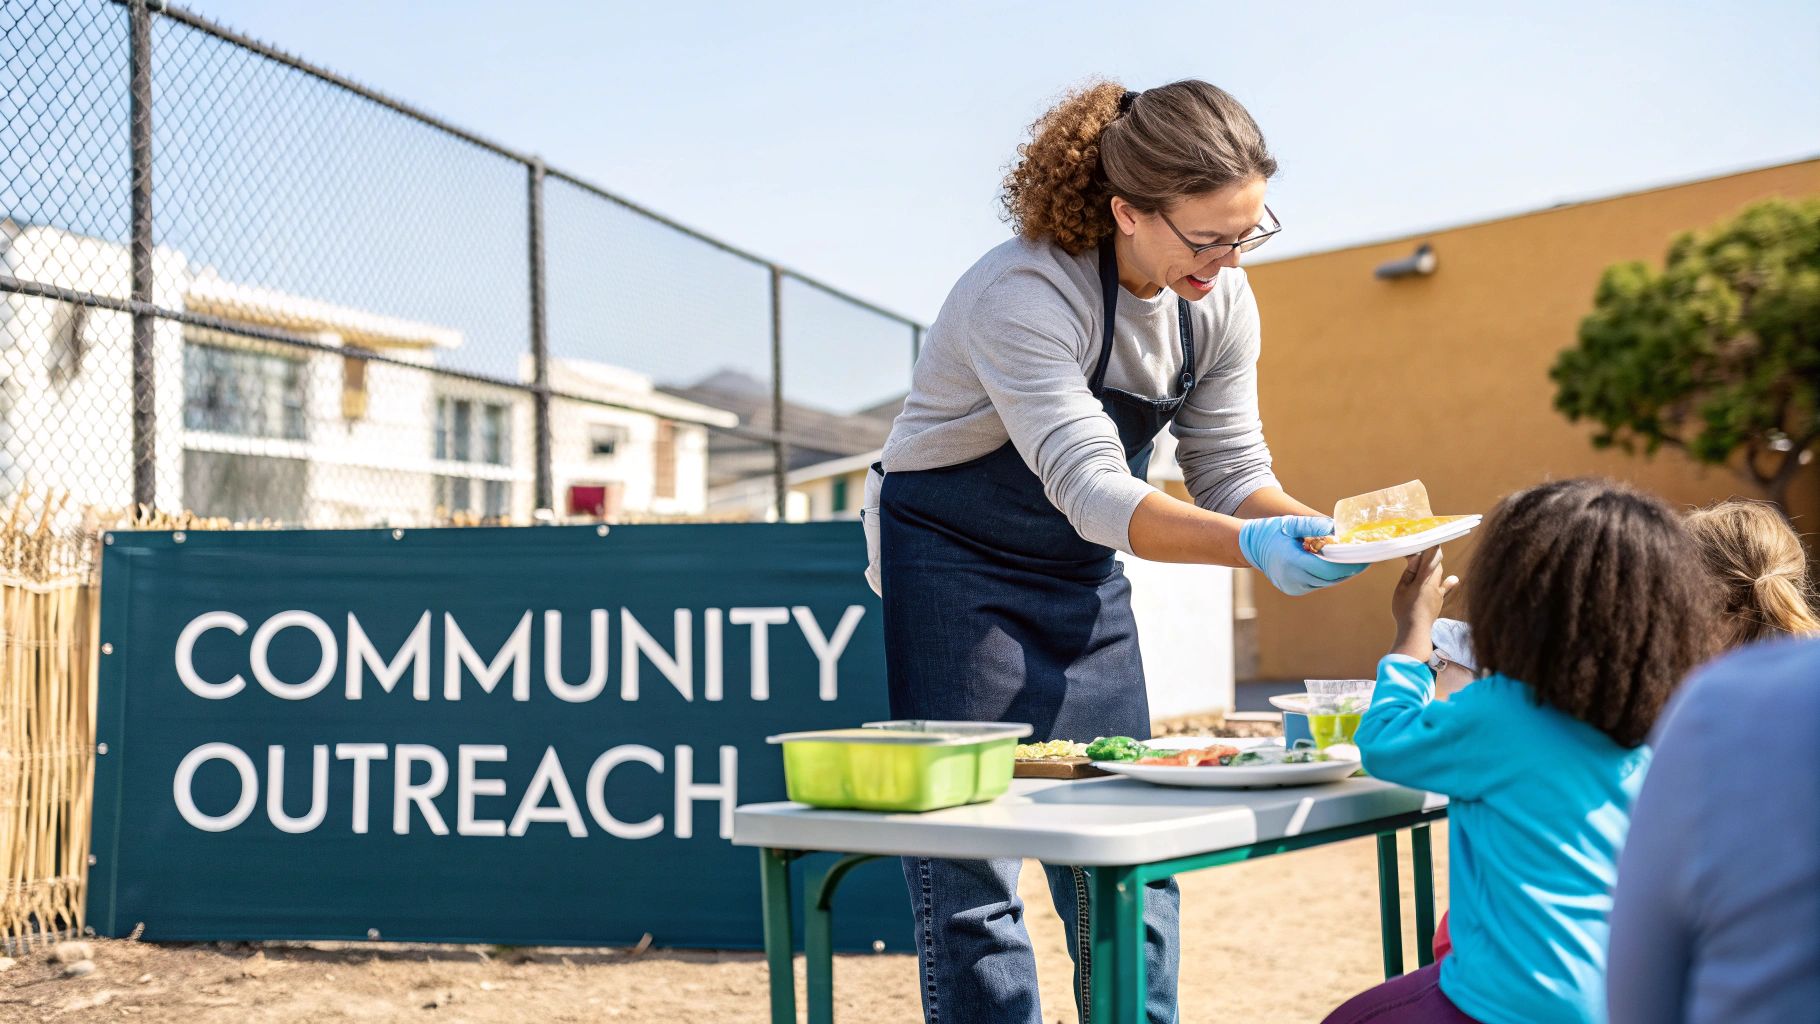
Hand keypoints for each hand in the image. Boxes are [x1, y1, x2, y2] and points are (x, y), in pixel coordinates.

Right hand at [1238, 515, 1367, 596]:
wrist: (1250, 546)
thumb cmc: (1271, 531)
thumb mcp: (1291, 523)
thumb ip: (1313, 525)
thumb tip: (1335, 529)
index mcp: (1292, 563)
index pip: (1329, 569)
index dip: (1350, 564)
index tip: (1365, 557)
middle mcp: (1293, 579)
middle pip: (1331, 578)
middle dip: (1350, 568)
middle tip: (1366, 556)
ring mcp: (1293, 587)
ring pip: (1326, 582)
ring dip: (1341, 572)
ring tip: (1353, 558)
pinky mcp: (1294, 589)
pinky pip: (1318, 583)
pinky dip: (1329, 575)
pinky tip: (1337, 564)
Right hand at [1391, 548, 1458, 659]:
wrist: (1416, 630)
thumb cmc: (1405, 609)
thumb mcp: (1402, 588)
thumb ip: (1411, 572)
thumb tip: (1417, 556)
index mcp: (1425, 577)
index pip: (1431, 555)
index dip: (1431, 545)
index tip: (1427, 537)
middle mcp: (1435, 582)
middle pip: (1436, 563)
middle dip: (1431, 554)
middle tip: (1423, 548)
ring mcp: (1439, 592)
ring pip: (1440, 573)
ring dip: (1436, 565)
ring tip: (1432, 558)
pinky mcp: (1439, 601)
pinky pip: (1445, 587)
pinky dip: (1448, 581)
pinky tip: (1454, 579)